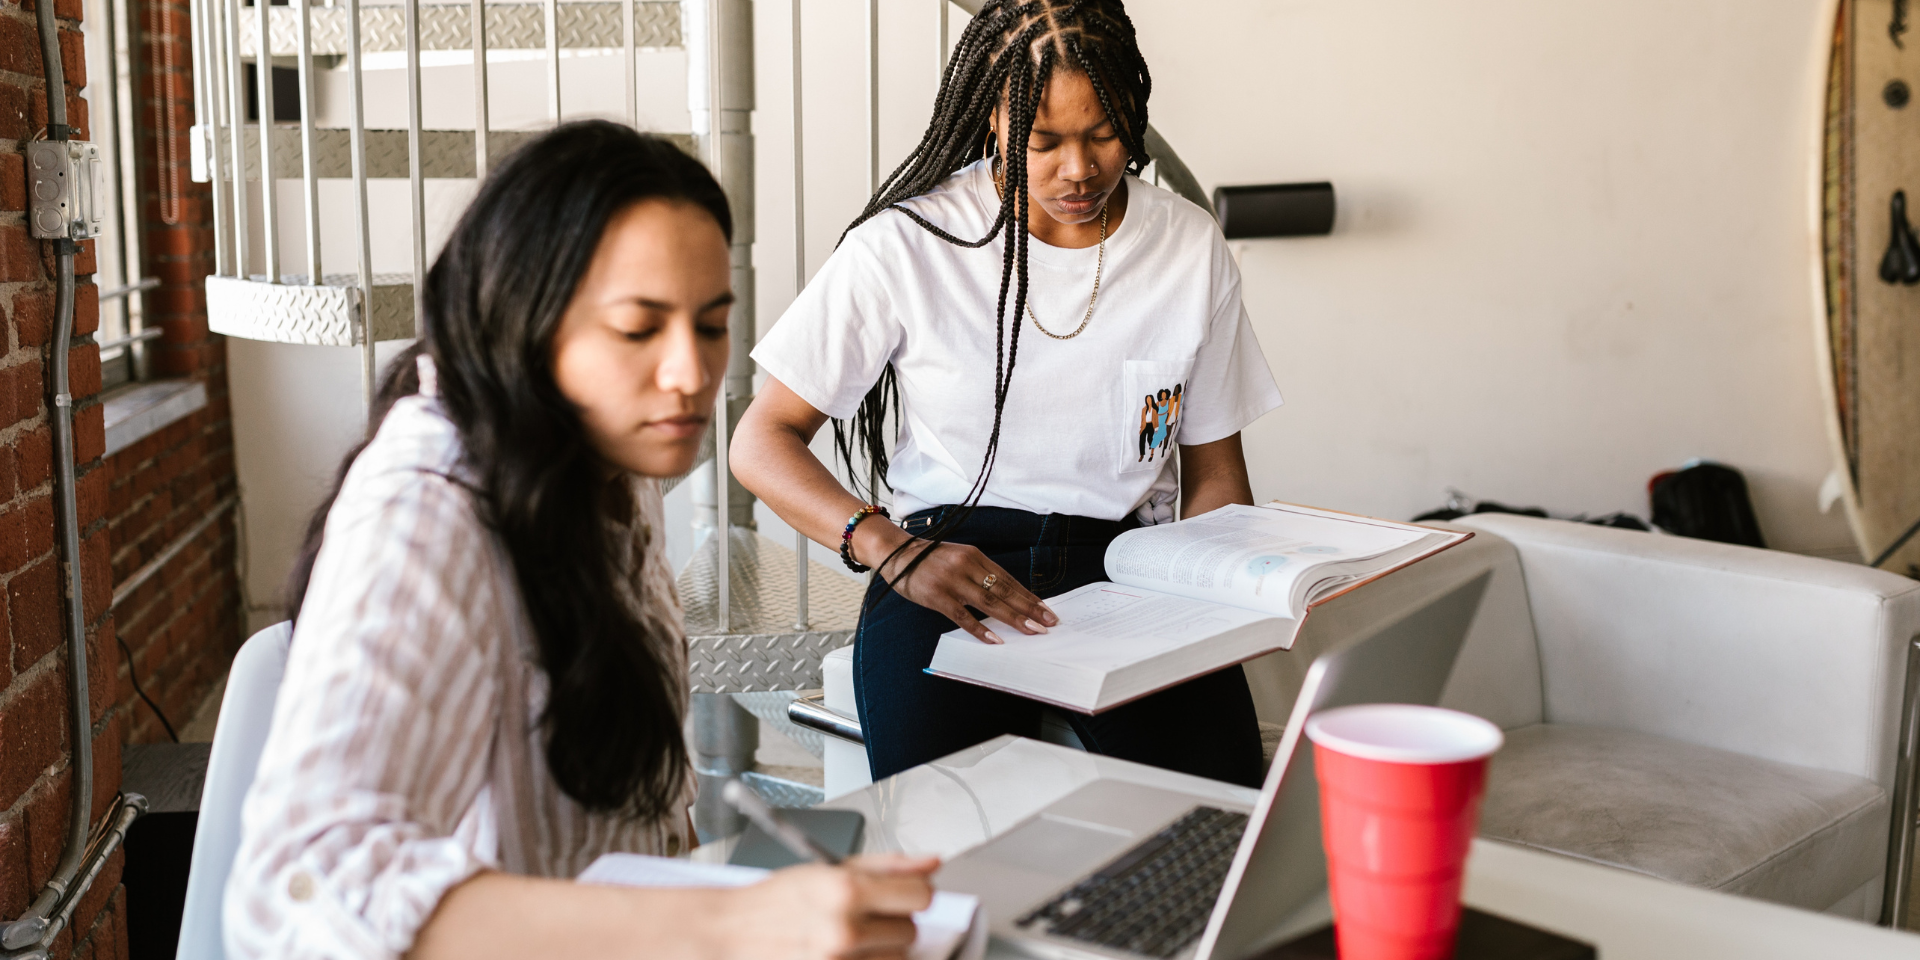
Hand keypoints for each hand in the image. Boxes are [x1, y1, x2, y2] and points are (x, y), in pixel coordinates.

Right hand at [721, 854, 940, 959]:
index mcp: (845, 891)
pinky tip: (843, 956)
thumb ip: (887, 865)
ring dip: (880, 950)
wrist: (730, 933)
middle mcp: (844, 931)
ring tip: (849, 939)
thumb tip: (933, 863)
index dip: (913, 894)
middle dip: (891, 923)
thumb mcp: (828, 869)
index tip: (901, 895)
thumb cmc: (775, 901)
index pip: (921, 896)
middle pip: (910, 932)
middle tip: (860, 917)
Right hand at [857, 525, 1059, 643]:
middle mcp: (967, 566)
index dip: (1028, 595)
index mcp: (975, 555)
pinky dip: (981, 628)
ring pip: (989, 603)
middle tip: (1048, 622)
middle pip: (1004, 590)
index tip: (1046, 609)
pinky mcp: (937, 596)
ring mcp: (952, 581)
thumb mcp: (958, 557)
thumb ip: (979, 573)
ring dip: (1013, 618)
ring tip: (1032, 630)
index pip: (1009, 579)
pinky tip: (996, 639)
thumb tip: (1005, 595)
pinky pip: (963, 616)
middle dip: (1029, 608)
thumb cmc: (929, 558)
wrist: (895, 552)